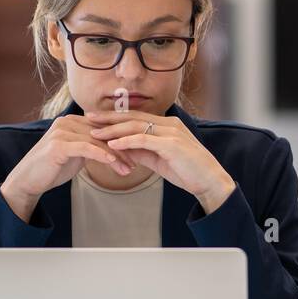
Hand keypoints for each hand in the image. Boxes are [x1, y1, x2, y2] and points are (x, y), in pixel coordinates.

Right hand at [0, 115, 135, 220]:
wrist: (28, 180)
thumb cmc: (53, 168)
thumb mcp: (76, 154)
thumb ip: (91, 146)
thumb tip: (113, 148)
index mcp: (72, 122)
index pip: (103, 128)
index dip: (121, 140)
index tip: (137, 153)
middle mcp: (67, 122)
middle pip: (103, 134)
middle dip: (122, 148)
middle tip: (137, 162)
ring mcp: (62, 132)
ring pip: (97, 141)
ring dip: (116, 156)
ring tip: (128, 169)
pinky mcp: (59, 144)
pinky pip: (86, 148)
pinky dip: (102, 155)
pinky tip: (114, 163)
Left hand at [87, 109, 235, 212]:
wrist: (210, 182)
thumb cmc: (187, 172)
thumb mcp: (159, 160)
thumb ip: (141, 152)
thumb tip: (120, 149)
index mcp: (167, 126)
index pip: (136, 117)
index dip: (115, 117)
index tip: (96, 118)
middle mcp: (169, 124)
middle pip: (133, 117)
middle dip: (108, 117)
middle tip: (88, 117)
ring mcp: (171, 133)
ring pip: (136, 126)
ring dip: (113, 129)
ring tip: (94, 132)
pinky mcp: (172, 144)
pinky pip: (144, 140)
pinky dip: (126, 141)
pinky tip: (112, 144)